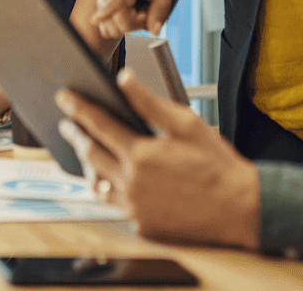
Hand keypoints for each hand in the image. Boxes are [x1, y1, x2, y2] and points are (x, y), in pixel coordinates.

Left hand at [55, 69, 259, 248]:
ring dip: (88, 165)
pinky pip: (116, 205)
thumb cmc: (217, 164)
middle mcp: (131, 182)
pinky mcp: (142, 224)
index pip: (98, 124)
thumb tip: (124, 79)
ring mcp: (134, 207)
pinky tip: (110, 181)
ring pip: (99, 184)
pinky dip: (109, 190)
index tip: (65, 97)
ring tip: (83, 152)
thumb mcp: (186, 123)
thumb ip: (149, 102)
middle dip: (76, 135)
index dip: (78, 108)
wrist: (237, 207)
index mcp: (140, 154)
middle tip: (67, 124)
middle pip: (91, 154)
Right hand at [92, 0, 175, 36]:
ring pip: (110, 25)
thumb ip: (160, 8)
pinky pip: (107, 24)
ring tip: (138, 10)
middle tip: (147, 13)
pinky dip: (119, 24)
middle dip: (135, 24)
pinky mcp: (101, 0)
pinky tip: (129, 13)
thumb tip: (154, 31)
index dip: (108, 10)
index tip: (96, 19)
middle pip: (117, 19)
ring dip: (127, 25)